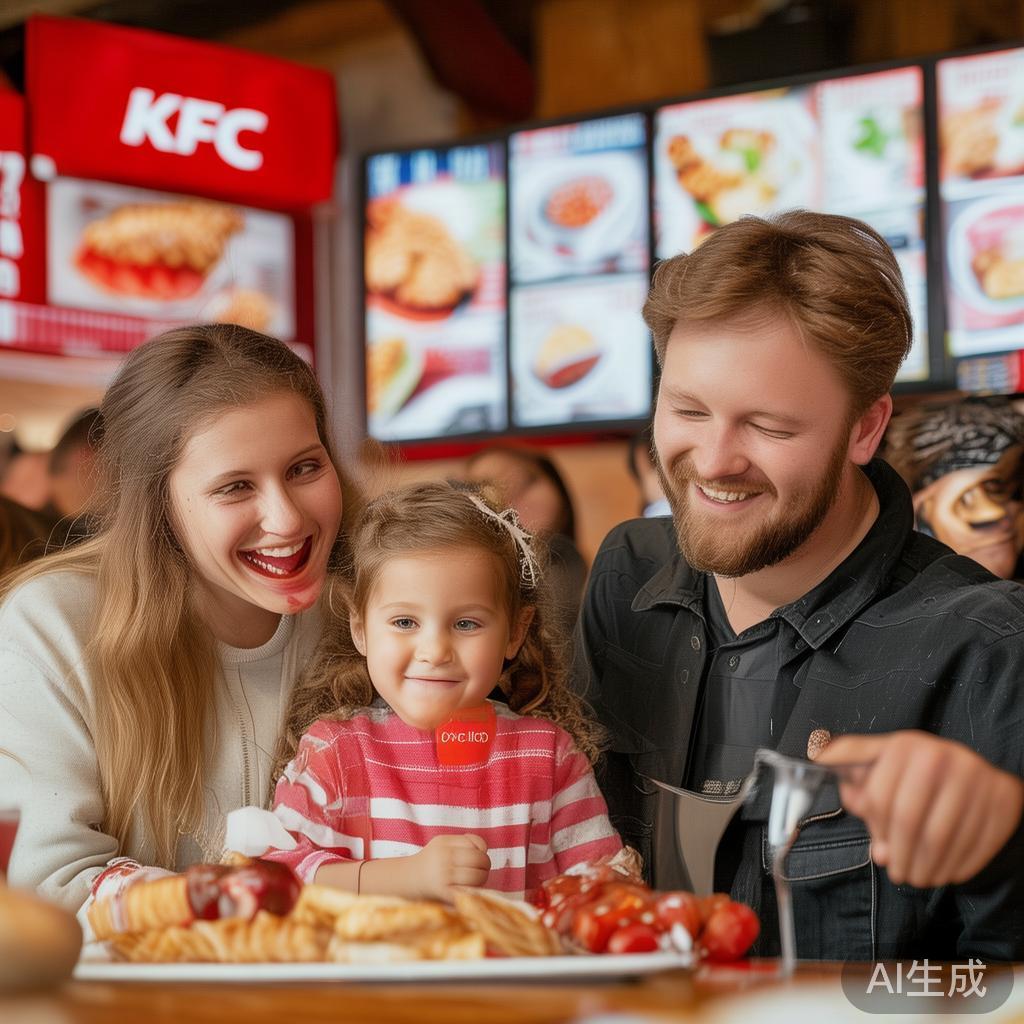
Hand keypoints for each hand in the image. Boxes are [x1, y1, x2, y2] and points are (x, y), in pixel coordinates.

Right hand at [404, 834, 490, 900]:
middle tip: (481, 870)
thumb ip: (463, 842)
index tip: (478, 856)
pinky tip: (469, 890)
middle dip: (485, 865)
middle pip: (479, 859)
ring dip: (482, 879)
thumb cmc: (432, 861)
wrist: (409, 879)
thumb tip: (484, 849)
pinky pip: (468, 891)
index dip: (481, 850)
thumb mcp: (443, 844)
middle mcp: (443, 857)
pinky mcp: (444, 892)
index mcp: (444, 842)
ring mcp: (443, 875)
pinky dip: (473, 891)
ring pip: (477, 876)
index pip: (475, 843)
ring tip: (476, 880)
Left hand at [814, 730, 1023, 888]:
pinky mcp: (1003, 799)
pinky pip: (976, 845)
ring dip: (927, 868)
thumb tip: (874, 842)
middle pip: (909, 820)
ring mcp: (976, 777)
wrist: (969, 768)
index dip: (877, 833)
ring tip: (919, 878)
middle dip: (900, 856)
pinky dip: (957, 867)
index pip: (879, 799)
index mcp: (903, 746)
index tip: (880, 850)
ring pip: (942, 838)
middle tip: (899, 874)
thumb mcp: (879, 768)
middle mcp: (941, 755)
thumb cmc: (912, 773)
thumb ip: (858, 793)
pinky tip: (946, 873)